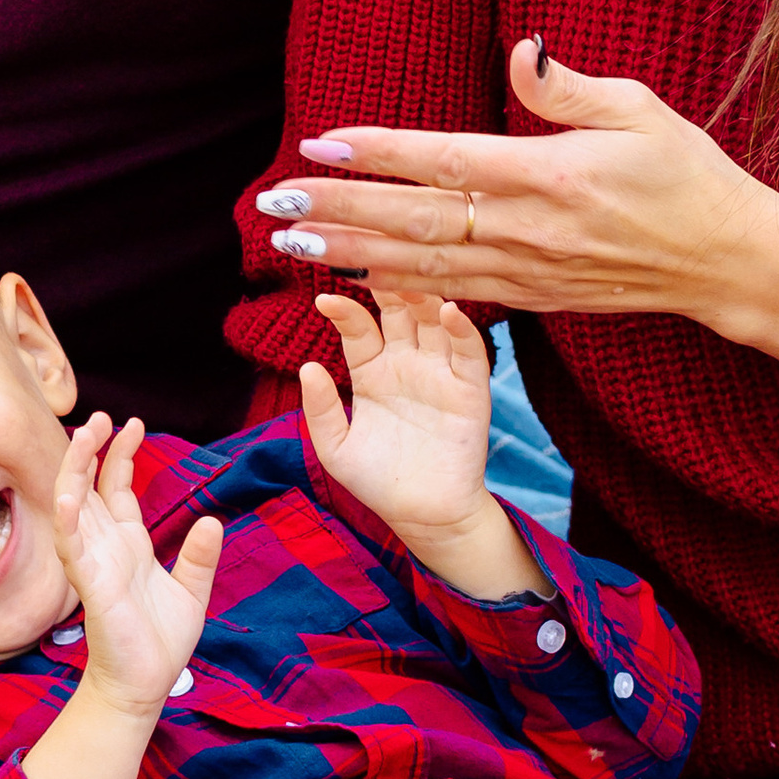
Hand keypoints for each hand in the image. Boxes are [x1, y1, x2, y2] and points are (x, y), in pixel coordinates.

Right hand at [52, 413, 224, 717]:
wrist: (146, 684)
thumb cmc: (160, 641)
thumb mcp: (191, 591)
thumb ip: (200, 556)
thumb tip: (212, 519)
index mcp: (127, 544)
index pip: (115, 488)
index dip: (121, 455)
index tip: (133, 424)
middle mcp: (105, 547)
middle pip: (88, 486)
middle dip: (92, 450)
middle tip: (104, 417)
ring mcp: (93, 562)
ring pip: (73, 505)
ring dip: (74, 470)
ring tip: (85, 435)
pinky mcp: (90, 585)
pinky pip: (72, 547)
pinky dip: (68, 520)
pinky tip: (70, 495)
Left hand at [256, 40, 778, 338]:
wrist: (725, 260)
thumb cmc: (685, 174)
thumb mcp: (639, 110)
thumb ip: (567, 86)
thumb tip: (523, 46)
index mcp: (549, 175)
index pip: (444, 160)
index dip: (378, 152)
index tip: (322, 140)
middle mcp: (529, 229)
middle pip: (415, 219)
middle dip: (341, 209)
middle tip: (276, 201)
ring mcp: (528, 271)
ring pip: (422, 265)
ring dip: (352, 253)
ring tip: (293, 241)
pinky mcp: (533, 299)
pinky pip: (451, 294)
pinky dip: (398, 287)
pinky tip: (354, 276)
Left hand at [301, 284, 543, 599]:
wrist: (424, 517)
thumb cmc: (379, 483)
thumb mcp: (336, 448)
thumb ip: (321, 409)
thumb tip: (307, 367)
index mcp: (372, 372)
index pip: (359, 328)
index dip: (345, 311)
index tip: (324, 298)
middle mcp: (407, 364)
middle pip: (399, 311)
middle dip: (387, 286)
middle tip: (373, 260)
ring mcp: (440, 373)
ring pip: (434, 321)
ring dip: (424, 297)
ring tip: (409, 276)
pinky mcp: (471, 390)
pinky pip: (470, 352)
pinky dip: (462, 329)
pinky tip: (449, 311)